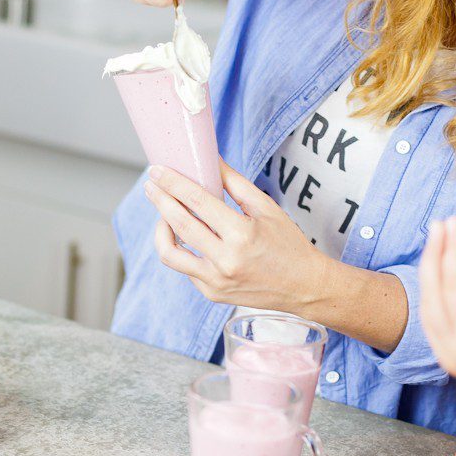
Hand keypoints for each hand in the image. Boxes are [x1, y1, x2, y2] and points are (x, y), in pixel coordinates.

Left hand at [143, 160, 326, 311]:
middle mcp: (226, 260)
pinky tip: (187, 237)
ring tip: (163, 215)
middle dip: (160, 200)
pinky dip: (183, 249)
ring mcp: (216, 281)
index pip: (198, 202)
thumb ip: (234, 184)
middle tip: (151, 185)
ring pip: (171, 253)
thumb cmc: (288, 245)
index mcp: (242, 234)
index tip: (158, 170)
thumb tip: (211, 161)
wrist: (304, 286)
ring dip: (161, 230)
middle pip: (179, 224)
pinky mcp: (212, 293)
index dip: (173, 183)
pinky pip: (186, 268)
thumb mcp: (266, 208)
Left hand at [420, 216, 455, 397]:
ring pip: (427, 305)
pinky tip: (438, 268)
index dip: (453, 248)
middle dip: (435, 255)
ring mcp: (448, 358)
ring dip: (430, 271)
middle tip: (440, 224)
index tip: (455, 220)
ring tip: (438, 239)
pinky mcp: (446, 357)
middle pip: (434, 293)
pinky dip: (433, 291)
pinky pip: (431, 318)